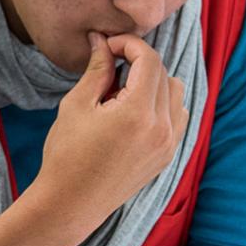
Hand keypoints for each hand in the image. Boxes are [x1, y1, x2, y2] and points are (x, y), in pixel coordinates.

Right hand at [26, 33, 189, 238]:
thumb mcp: (77, 105)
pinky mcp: (167, 157)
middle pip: (164, 74)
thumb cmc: (67, 155)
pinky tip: (134, 112)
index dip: (129, 45)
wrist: (71, 204)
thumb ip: (97, 69)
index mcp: (138, 113)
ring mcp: (168, 145)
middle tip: (111, 67)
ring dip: (155, 83)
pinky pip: (178, 118)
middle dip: (140, 62)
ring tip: (123, 93)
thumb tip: (101, 41)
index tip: (108, 46)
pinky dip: (163, 105)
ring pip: (177, 94)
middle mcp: (162, 129)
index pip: (150, 60)